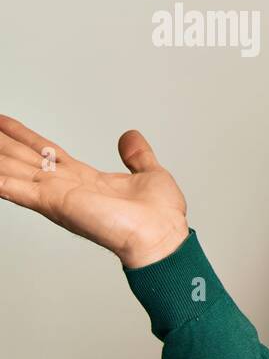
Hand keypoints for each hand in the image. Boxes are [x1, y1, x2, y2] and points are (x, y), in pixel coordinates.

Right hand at [0, 115, 188, 268]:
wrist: (161, 235)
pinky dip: (0, 182)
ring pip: (12, 169)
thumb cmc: (159, 216)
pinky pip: (16, 189)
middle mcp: (64, 186)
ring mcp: (56, 195)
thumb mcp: (149, 173)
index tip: (2, 122)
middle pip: (21, 157)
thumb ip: (137, 155)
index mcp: (82, 178)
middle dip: (0, 142)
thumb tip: (130, 136)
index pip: (42, 150)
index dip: (21, 135)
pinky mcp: (55, 203)